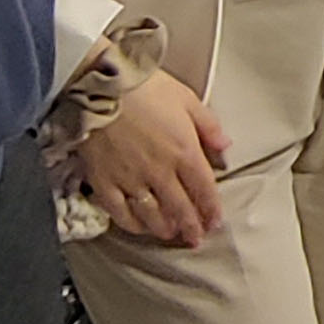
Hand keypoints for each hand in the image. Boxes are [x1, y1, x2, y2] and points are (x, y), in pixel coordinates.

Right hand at [77, 69, 229, 246]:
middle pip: (180, 208)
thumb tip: (225, 146)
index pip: (204, 189)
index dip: (211, 209)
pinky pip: (119, 212)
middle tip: (195, 238)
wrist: (98, 85)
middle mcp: (160, 171)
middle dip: (190, 227)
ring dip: (164, 228)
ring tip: (170, 234)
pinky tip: (137, 227)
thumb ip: (208, 125)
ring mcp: (131, 179)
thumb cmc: (142, 86)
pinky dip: (130, 224)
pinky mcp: (104, 181)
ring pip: (152, 215)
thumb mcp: (186, 98)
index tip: (214, 222)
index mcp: (184, 151)